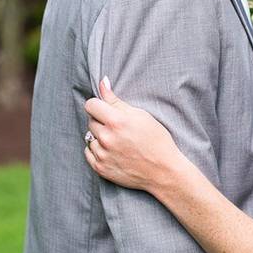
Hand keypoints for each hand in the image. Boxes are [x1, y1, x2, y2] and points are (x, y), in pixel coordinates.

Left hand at [83, 77, 182, 191]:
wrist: (163, 170)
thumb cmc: (156, 139)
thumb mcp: (140, 115)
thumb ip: (115, 100)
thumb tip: (102, 82)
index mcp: (116, 121)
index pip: (90, 105)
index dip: (98, 105)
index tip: (105, 108)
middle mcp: (106, 138)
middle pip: (91, 120)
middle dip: (101, 120)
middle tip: (118, 126)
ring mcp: (102, 154)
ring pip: (89, 137)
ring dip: (99, 136)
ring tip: (117, 140)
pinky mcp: (100, 168)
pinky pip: (88, 152)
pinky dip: (97, 150)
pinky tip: (111, 150)